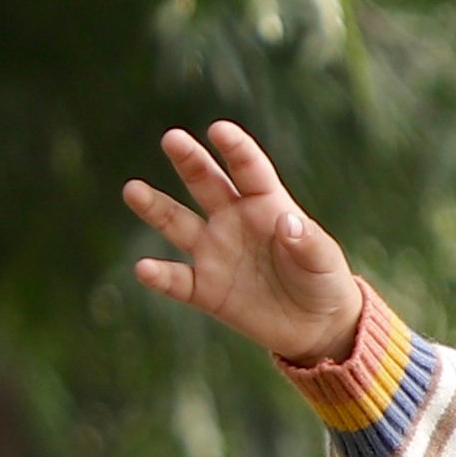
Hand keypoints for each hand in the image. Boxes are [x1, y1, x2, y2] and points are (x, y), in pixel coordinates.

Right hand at [122, 121, 370, 370]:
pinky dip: (160, 276)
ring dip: (156, 207)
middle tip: (172, 138)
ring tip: (132, 189)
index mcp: (266, 204)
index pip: (248, 169)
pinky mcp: (206, 290)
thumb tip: (287, 222)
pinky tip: (143, 269)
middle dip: (189, 161)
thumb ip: (307, 241)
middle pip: (206, 183)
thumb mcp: (323, 260)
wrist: (315, 327)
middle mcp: (233, 221)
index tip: (218, 130)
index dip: (235, 148)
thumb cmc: (323, 281)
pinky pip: (177, 280)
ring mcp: (216, 253)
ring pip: (178, 224)